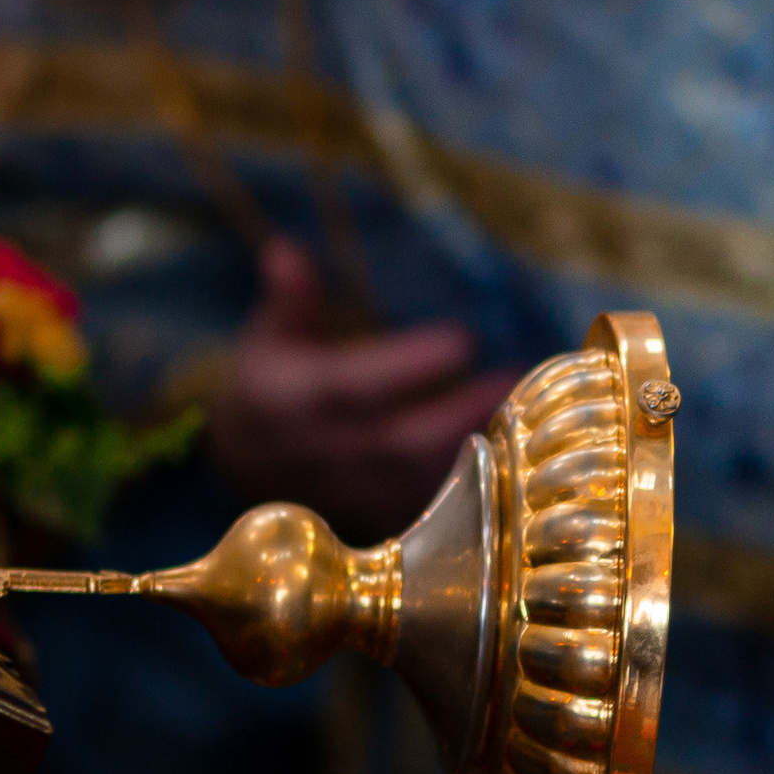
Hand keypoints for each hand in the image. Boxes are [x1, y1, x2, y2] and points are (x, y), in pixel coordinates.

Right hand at [206, 241, 519, 542]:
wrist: (246, 469)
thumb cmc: (272, 387)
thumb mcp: (270, 338)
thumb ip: (290, 299)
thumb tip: (287, 251)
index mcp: (292, 400)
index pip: (352, 386)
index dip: (408, 366)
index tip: (464, 339)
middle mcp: (323, 452)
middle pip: (401, 443)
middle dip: (463, 412)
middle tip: (515, 377)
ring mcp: (352, 495)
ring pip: (423, 482)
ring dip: (479, 449)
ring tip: (527, 412)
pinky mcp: (378, 522)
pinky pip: (430, 510)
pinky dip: (473, 483)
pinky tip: (514, 451)